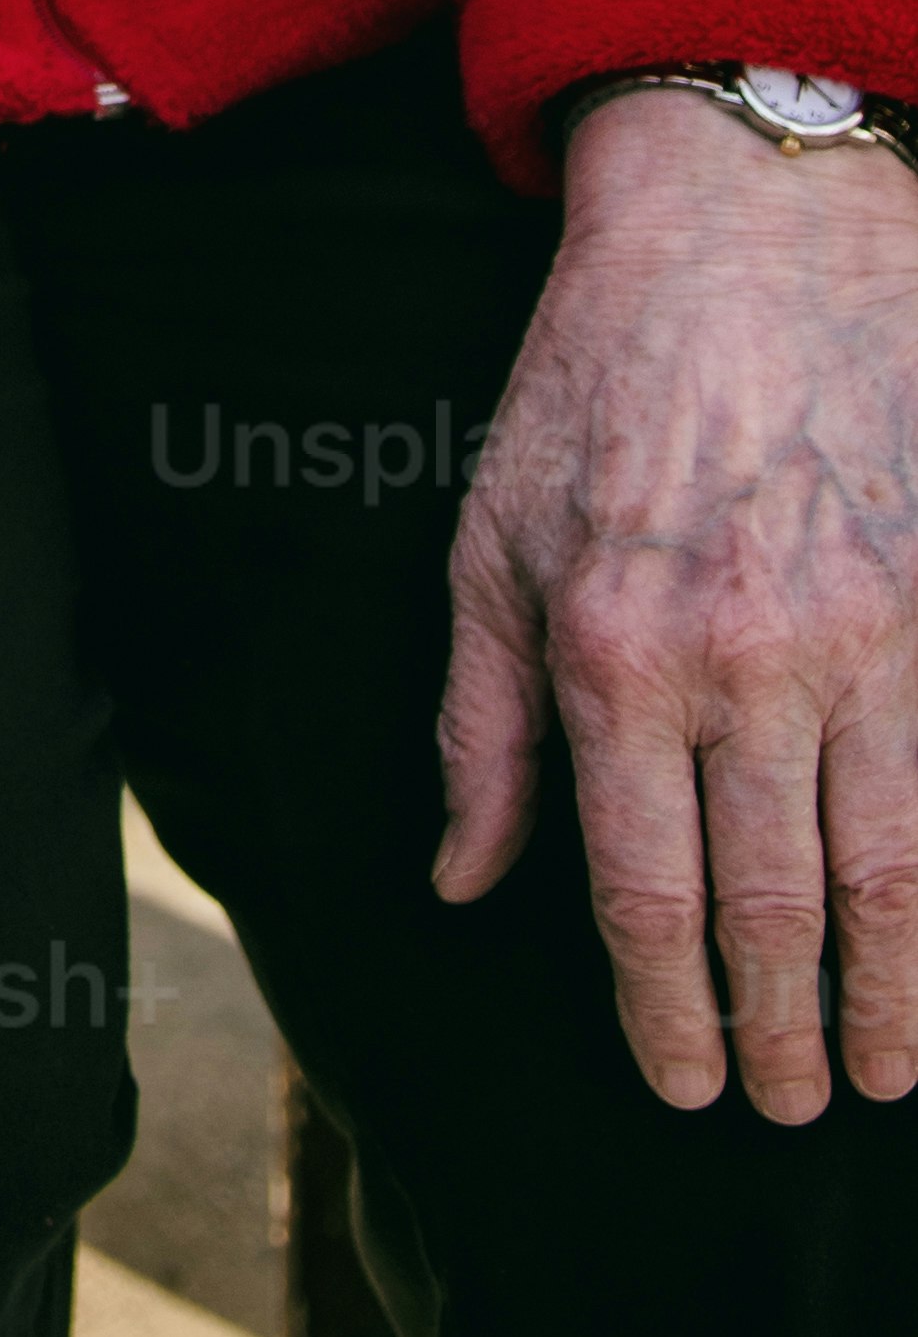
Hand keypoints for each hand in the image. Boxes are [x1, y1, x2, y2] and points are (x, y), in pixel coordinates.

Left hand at [439, 90, 917, 1122]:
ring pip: (894, 869)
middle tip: (794, 1106)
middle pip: (776, 907)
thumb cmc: (597, 383)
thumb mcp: (491, 541)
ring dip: (894, 993)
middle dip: (787, 1033)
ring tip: (886, 1067)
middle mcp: (744, 660)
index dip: (670, 1015)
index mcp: (613, 654)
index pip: (647, 897)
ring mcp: (869, 632)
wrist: (748, 231)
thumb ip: (479, 727)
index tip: (686, 1087)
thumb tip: (462, 881)